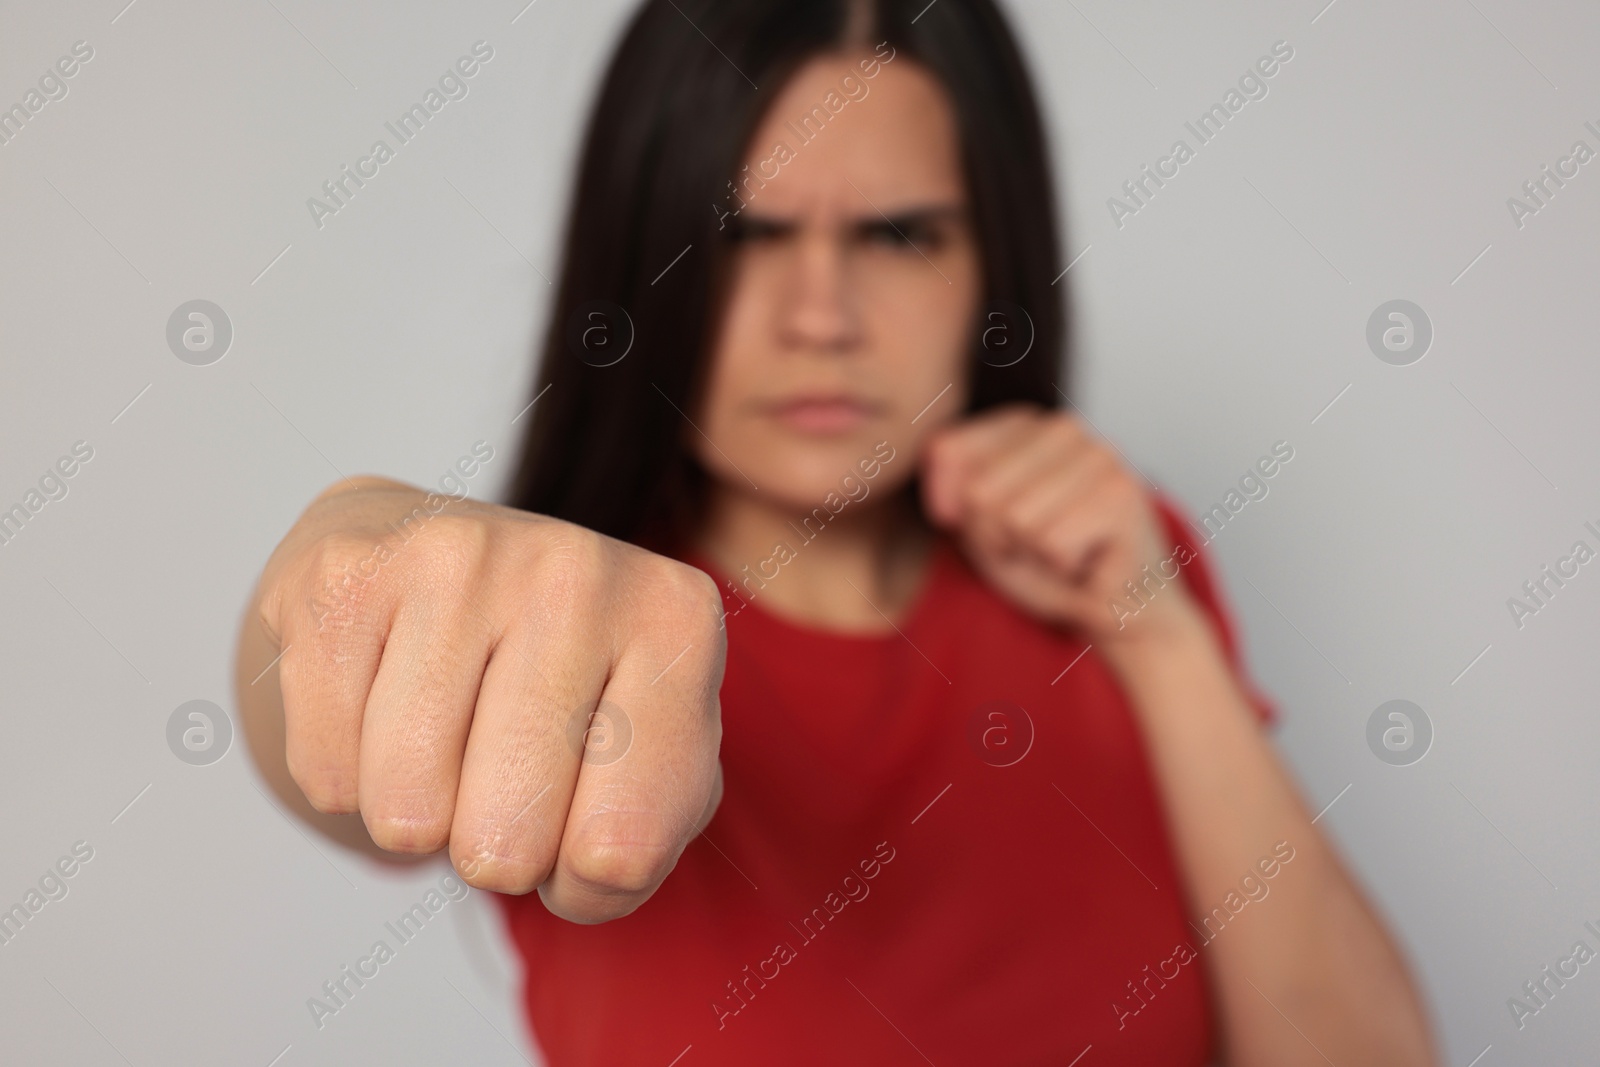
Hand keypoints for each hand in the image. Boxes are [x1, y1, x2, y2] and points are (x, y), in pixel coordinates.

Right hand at [253, 476, 726, 922]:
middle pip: (511, 839)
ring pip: (408, 812)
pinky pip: (329, 774)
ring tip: (442, 739)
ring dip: (415, 817)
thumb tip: (592, 865)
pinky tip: (377, 705)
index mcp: (675, 621)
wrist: (427, 561)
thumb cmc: (555, 687)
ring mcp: (457, 557)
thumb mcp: (644, 762)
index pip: (628, 845)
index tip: (586, 815)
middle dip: (496, 849)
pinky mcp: (345, 573)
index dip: (588, 873)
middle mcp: (579, 571)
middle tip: (501, 773)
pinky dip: (345, 780)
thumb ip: (646, 840)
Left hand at [921, 405, 1204, 647]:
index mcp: (1023, 422)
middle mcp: (1062, 425)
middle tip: (1036, 546)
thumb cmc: (1044, 563)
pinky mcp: (1121, 493)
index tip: (1000, 527)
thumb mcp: (977, 526)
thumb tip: (951, 500)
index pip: (947, 452)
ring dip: (1031, 553)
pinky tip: (1087, 559)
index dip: (961, 509)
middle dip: (996, 537)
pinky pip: (1051, 543)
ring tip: (1062, 552)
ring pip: (1015, 518)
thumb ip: (954, 494)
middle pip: (979, 491)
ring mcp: (1098, 453)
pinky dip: (1061, 566)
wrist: (1115, 606)